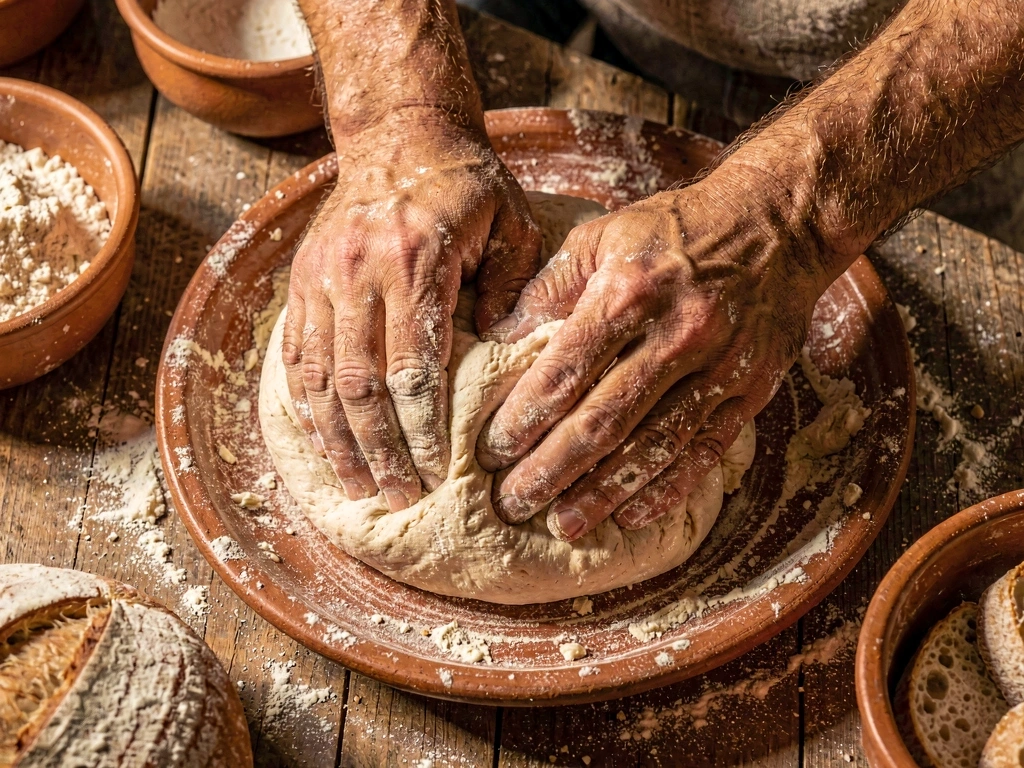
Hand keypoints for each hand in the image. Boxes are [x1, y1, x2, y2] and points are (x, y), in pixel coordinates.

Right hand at [285, 111, 539, 510]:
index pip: (413, 367)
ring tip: (357, 486)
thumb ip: (512, 287)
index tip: (435, 472)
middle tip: (398, 497)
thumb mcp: (510, 221)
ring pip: (320, 377)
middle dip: (380, 450)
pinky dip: (307, 405)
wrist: (398, 133)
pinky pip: (296, 354)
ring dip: (337, 440)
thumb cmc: (465, 183)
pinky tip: (322, 441)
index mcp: (413, 260)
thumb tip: (502, 352)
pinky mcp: (301, 281)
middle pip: (361, 385)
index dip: (422, 428)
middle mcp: (357, 273)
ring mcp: (321, 277)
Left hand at [476, 169, 834, 539]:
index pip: (564, 371)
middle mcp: (675, 333)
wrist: (777, 223)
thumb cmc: (674, 230)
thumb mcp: (602, 236)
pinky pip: (705, 450)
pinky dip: (667, 488)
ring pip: (653, 447)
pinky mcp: (750, 389)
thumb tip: (499, 338)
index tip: (490, 452)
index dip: (523, 419)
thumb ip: (549, 287)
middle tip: (512, 505)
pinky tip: (631, 513)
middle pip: (603, 420)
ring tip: (563, 526)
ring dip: (604, 493)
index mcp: (628, 292)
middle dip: (551, 470)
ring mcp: (719, 366)